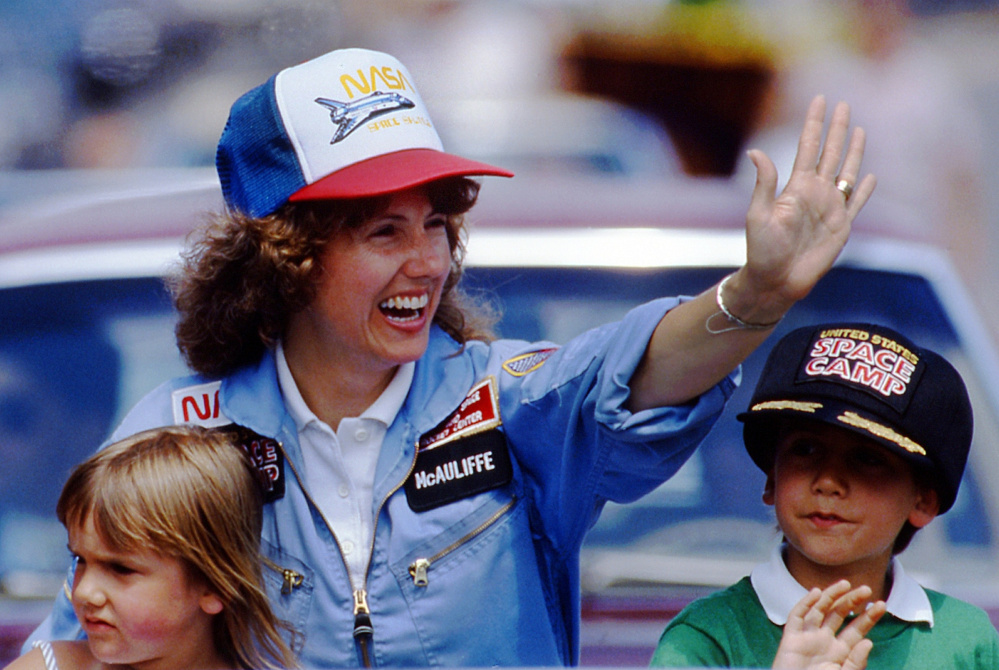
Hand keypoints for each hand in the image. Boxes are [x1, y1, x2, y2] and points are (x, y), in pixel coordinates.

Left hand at [724, 95, 876, 324]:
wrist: (776, 281)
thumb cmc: (762, 250)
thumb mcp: (759, 214)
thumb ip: (764, 183)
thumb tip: (756, 151)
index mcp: (795, 187)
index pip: (807, 147)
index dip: (813, 123)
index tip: (819, 99)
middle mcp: (814, 193)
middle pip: (829, 153)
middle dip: (836, 128)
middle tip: (843, 103)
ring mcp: (829, 209)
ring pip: (846, 172)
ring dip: (853, 151)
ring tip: (858, 129)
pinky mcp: (841, 228)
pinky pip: (856, 204)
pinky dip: (864, 191)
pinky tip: (870, 177)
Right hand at [772, 580, 886, 669]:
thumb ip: (855, 663)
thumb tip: (868, 641)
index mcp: (840, 653)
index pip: (857, 630)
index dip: (868, 617)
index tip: (881, 604)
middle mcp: (825, 642)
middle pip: (840, 615)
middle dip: (853, 601)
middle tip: (866, 589)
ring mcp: (807, 638)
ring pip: (820, 610)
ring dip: (831, 596)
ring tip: (845, 584)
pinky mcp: (791, 639)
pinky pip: (797, 617)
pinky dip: (805, 603)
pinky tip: (816, 592)